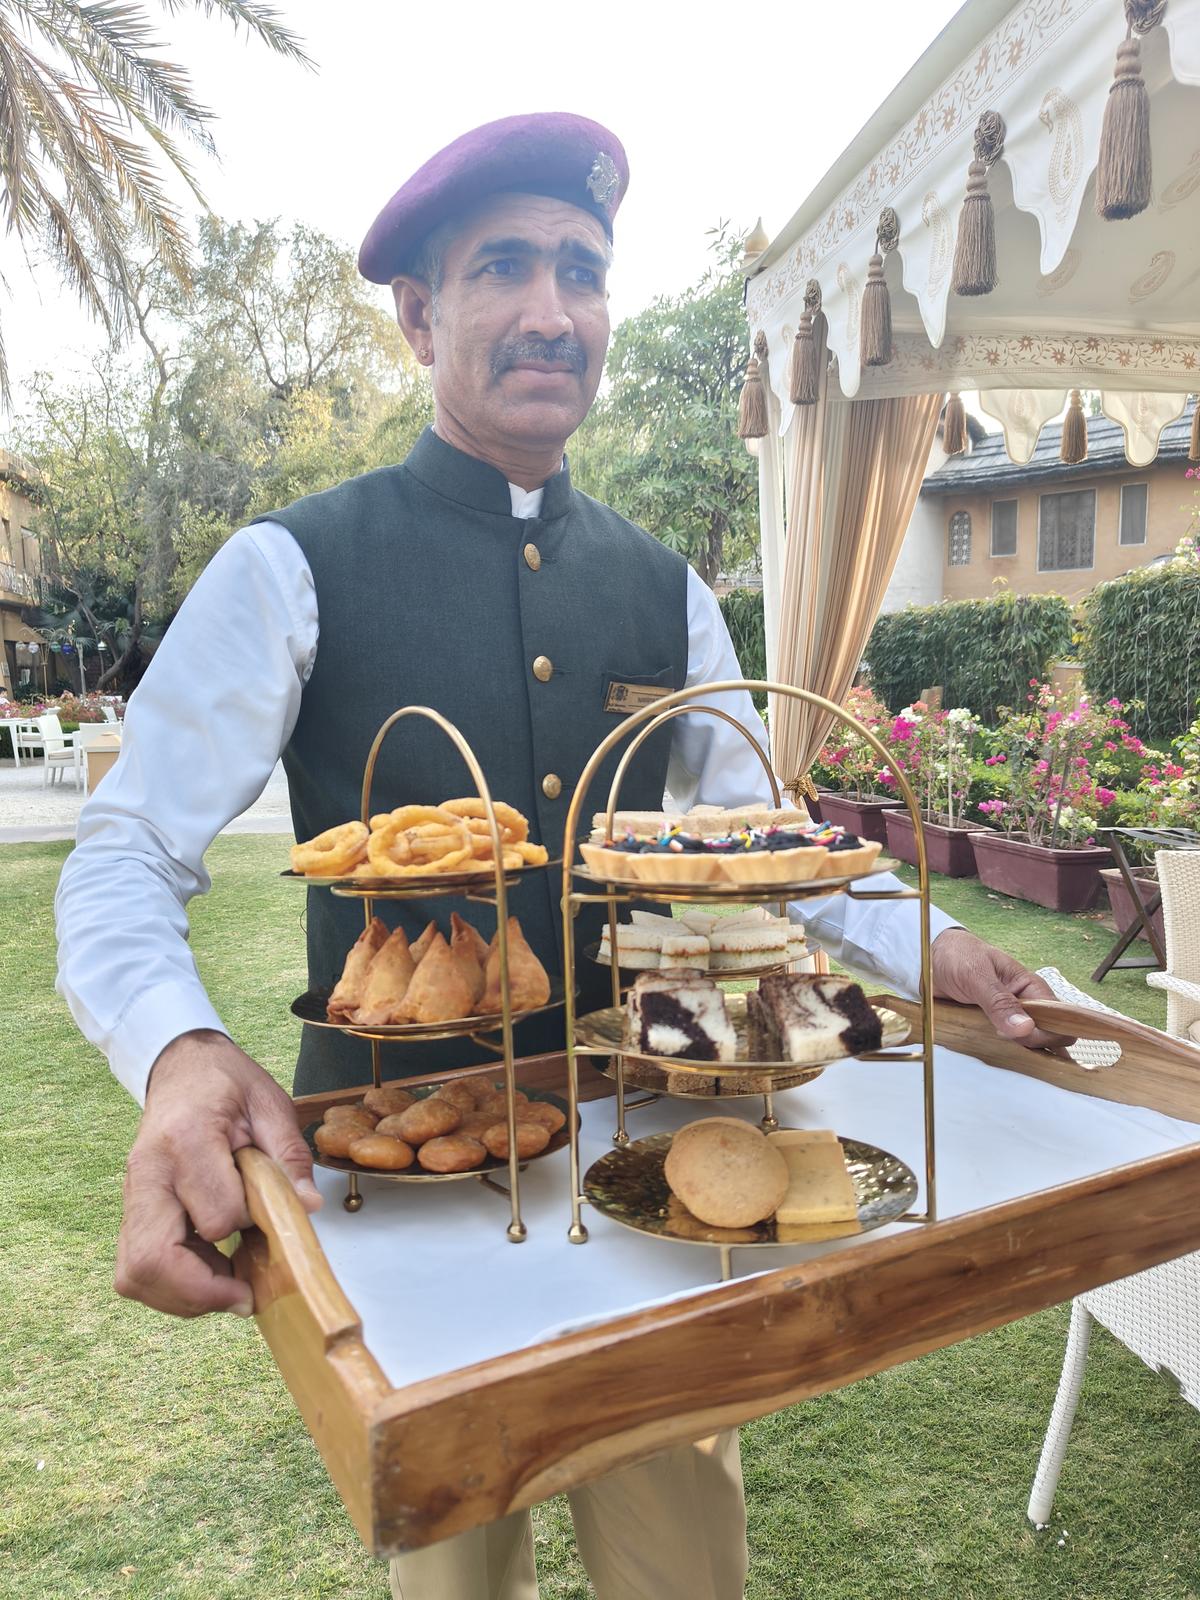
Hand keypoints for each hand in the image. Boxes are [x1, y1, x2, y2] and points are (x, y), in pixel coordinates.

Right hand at [114, 1030, 321, 1317]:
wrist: (183, 1067)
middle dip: (202, 1292)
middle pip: (152, 1259)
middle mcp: (149, 1172)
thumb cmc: (227, 1084)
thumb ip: (290, 1157)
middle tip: (244, 1294)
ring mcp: (133, 1194)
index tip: (271, 1217)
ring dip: (183, 1296)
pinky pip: (136, 1267)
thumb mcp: (271, 1104)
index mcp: (188, 1139)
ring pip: (136, 1273)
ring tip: (227, 1285)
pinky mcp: (131, 1210)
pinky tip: (207, 1271)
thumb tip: (309, 1207)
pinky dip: (171, 1284)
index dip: (249, 1228)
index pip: (216, 1216)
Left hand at [929, 928, 1066, 1049]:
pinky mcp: (990, 1030)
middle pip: (1045, 1038)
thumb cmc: (957, 956)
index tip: (1019, 1035)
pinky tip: (985, 1051)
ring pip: (1025, 1047)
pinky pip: (1002, 1048)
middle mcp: (1025, 1006)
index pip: (1058, 1019)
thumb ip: (999, 1001)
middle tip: (998, 1035)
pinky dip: (996, 1053)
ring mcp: (1007, 1020)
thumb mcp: (976, 974)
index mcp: (1031, 987)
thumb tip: (1026, 1028)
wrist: (927, 958)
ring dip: (1012, 1052)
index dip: (1047, 1033)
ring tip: (990, 1042)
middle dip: (1029, 1046)